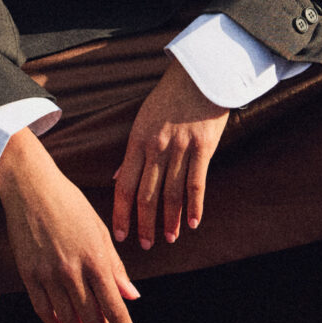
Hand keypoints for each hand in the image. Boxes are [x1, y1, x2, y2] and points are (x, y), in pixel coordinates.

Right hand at [0, 129, 140, 322]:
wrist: (31, 187)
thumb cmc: (71, 204)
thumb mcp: (100, 232)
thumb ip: (116, 267)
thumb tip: (132, 296)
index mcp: (95, 259)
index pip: (115, 307)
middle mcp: (72, 271)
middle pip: (92, 317)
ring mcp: (47, 274)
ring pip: (67, 317)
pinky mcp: (28, 274)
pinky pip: (42, 309)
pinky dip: (54, 322)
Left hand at [112, 59, 228, 249]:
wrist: (199, 76)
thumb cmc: (169, 99)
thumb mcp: (142, 121)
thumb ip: (132, 153)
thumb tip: (118, 178)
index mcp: (137, 141)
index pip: (124, 185)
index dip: (121, 213)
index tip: (120, 234)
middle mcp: (156, 148)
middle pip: (147, 195)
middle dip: (145, 224)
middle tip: (146, 245)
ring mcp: (180, 149)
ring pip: (172, 194)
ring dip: (170, 221)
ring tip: (169, 239)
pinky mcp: (203, 148)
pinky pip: (197, 183)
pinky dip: (194, 207)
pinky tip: (192, 223)